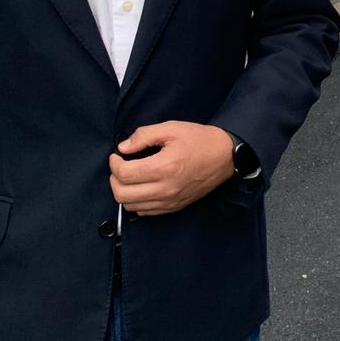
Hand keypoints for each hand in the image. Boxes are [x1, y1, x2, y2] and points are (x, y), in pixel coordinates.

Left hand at [109, 122, 234, 215]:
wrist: (225, 156)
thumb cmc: (199, 140)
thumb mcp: (172, 128)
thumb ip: (144, 135)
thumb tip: (123, 147)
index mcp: (164, 167)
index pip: (124, 174)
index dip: (114, 164)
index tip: (117, 155)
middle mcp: (165, 189)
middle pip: (122, 195)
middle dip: (114, 179)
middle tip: (121, 166)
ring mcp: (170, 201)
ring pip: (131, 206)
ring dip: (124, 191)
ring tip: (130, 176)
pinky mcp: (174, 207)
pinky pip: (145, 212)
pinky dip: (137, 201)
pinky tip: (142, 187)